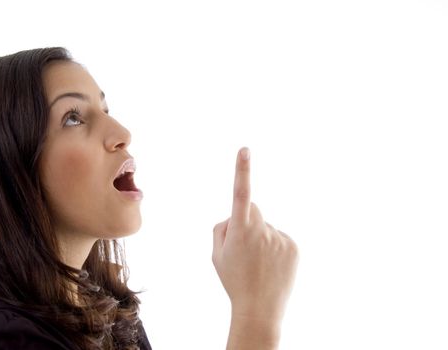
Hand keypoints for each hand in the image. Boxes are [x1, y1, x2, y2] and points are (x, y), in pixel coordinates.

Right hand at [212, 147, 298, 322]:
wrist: (259, 309)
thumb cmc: (234, 280)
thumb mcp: (216, 254)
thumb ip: (222, 228)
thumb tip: (235, 216)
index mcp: (240, 230)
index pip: (240, 193)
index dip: (242, 170)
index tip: (245, 150)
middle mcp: (263, 230)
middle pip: (253, 210)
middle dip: (246, 221)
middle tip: (242, 247)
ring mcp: (280, 238)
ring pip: (266, 227)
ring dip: (260, 238)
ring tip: (258, 263)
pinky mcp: (293, 247)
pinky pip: (280, 238)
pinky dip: (274, 247)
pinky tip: (271, 266)